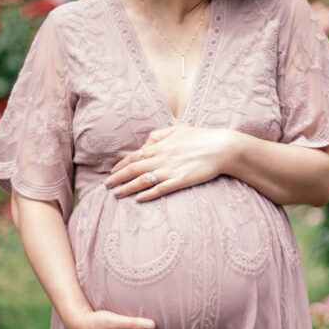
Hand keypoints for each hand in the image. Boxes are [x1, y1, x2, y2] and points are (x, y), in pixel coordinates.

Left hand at [105, 125, 234, 201]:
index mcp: (160, 146)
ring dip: (127, 188)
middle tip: (106, 185)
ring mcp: (170, 170)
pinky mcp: (180, 181)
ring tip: (117, 194)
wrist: (221, 147)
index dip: (120, 165)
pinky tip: (138, 199)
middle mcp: (161, 158)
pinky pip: (160, 189)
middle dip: (117, 178)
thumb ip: (160, 134)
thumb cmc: (201, 137)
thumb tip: (146, 142)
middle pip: (133, 169)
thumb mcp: (178, 129)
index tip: (112, 172)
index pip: (134, 156)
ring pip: (142, 180)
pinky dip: (147, 194)